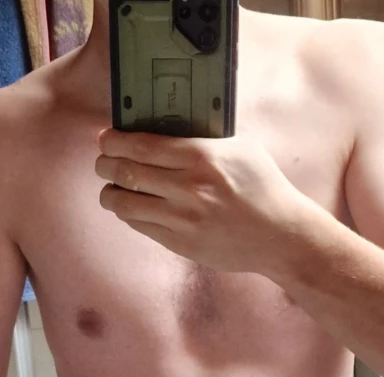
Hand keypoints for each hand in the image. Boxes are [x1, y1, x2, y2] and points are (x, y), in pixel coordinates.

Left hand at [95, 129, 308, 273]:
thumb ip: (205, 137)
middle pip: (124, 173)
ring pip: (123, 204)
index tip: (106, 138)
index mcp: (202, 157)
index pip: (140, 146)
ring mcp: (182, 219)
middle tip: (103, 162)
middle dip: (105, 165)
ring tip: (112, 188)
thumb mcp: (241, 148)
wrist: (280, 235)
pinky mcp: (181, 243)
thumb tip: (168, 125)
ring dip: (110, 193)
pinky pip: (139, 226)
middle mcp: (188, 188)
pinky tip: (134, 207)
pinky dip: (130, 214)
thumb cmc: (263, 187)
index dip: (113, 141)